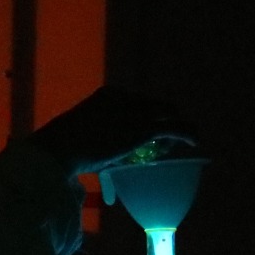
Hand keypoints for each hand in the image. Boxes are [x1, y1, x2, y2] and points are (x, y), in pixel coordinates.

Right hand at [26, 86, 196, 177]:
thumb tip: (95, 160)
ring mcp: (134, 111)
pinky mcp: (143, 129)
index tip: (150, 132)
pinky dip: (186, 133)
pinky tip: (194, 142)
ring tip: (187, 139)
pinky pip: (173, 128)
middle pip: (154, 105)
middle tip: (169, 138)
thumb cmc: (62, 149)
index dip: (147, 115)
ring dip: (178, 127)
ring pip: (167, 113)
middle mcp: (125, 97)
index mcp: (107, 95)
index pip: (137, 101)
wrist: (59, 149)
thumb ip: (95, 141)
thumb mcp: (81, 136)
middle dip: (165, 118)